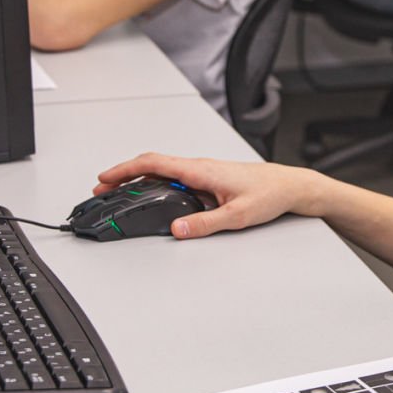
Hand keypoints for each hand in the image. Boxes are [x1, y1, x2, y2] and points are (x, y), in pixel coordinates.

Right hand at [94, 153, 320, 238]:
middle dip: (123, 174)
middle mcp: (199, 166)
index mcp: (201, 170)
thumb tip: (177, 229)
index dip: (125, 169)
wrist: (289, 186)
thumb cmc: (269, 194)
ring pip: (162, 168)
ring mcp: (202, 170)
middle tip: (102, 188)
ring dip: (137, 177)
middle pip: (152, 164)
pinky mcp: (208, 177)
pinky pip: (174, 174)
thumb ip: (205, 223)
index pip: (154, 163)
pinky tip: (150, 192)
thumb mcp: (237, 215)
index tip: (105, 178)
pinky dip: (154, 180)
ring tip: (119, 191)